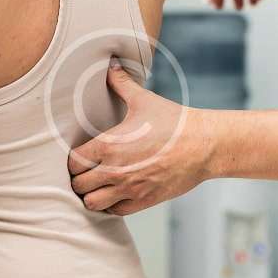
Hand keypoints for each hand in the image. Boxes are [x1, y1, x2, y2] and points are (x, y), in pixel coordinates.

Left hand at [68, 62, 213, 215]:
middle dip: (79, 179)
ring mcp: (129, 188)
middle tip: (87, 172)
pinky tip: (116, 193)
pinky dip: (110, 205)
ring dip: (91, 195)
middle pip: (78, 185)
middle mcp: (115, 170)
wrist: (204, 145)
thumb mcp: (143, 99)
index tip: (81, 156)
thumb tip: (111, 65)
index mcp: (109, 145)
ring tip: (98, 185)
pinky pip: (114, 211)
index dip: (73, 160)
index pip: (73, 161)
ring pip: (92, 203)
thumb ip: (121, 83)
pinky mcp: (143, 201)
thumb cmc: (174, 121)